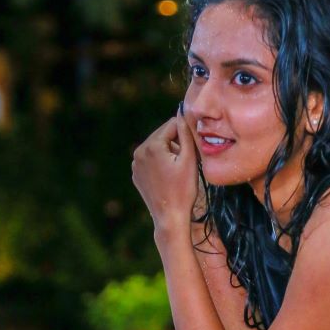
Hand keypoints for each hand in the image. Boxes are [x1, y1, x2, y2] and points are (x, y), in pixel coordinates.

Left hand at [131, 106, 200, 234]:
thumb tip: (183, 113)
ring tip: (178, 170)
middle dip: (176, 143)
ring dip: (169, 152)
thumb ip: (186, 133)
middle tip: (187, 161)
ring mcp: (135, 164)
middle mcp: (139, 151)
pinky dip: (160, 163)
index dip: (186, 134)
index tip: (194, 148)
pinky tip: (168, 177)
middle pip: (163, 135)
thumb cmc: (183, 190)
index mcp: (151, 145)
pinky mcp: (136, 174)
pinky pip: (151, 160)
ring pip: (157, 147)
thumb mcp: (190, 159)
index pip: (172, 124)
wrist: (169, 217)